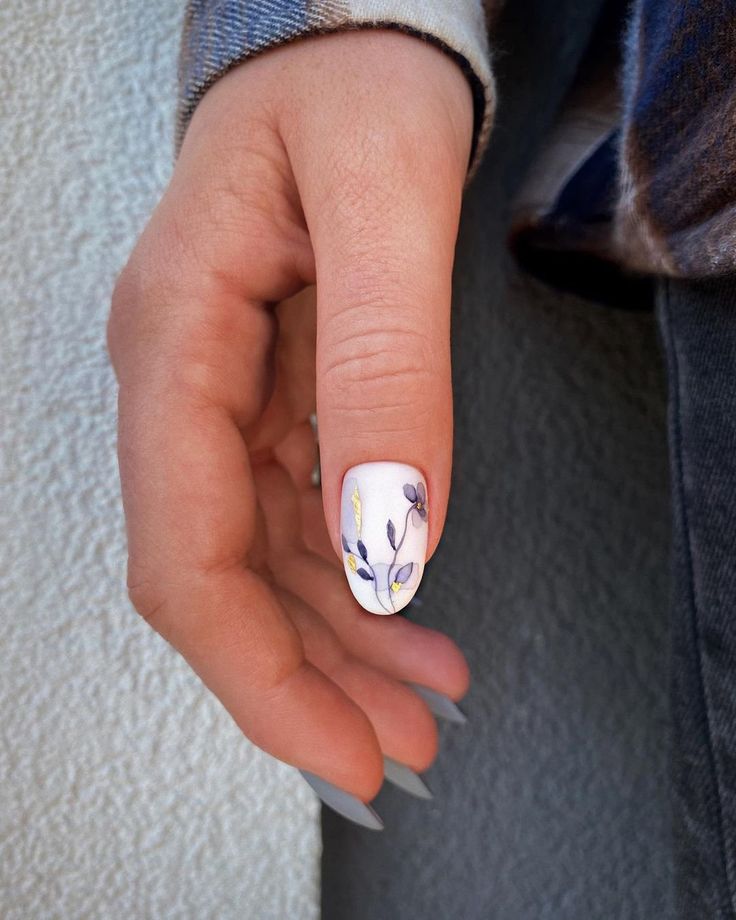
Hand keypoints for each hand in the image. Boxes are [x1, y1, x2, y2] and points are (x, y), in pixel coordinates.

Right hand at [108, 30, 472, 802]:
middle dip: (304, 678)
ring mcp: (225, 393)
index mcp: (178, 338)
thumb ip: (385, 370)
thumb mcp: (387, 204)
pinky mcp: (274, 395)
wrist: (350, 45)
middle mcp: (184, 380)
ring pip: (262, 559)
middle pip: (219, 576)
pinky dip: (352, 581)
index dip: (258, 669)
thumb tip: (385, 538)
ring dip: (337, 642)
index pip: (185, 551)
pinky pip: (296, 516)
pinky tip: (407, 618)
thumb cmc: (353, 88)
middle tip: (397, 746)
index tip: (339, 747)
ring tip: (419, 698)